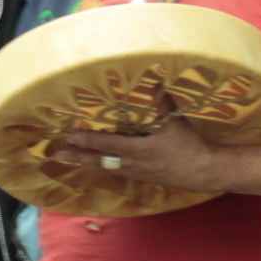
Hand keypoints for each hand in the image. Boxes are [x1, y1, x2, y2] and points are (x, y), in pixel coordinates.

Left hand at [49, 122, 228, 193]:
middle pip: (99, 161)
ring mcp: (136, 172)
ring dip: (87, 162)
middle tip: (57, 154)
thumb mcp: (176, 123)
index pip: (108, 144)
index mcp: (140, 150)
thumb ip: (162, 104)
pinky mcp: (141, 177)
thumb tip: (154, 83)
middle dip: (78, 156)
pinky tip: (95, 164)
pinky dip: (102, 166)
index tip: (70, 136)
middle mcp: (133, 164)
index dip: (88, 140)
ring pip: (105, 168)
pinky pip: (116, 171)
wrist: (204, 172)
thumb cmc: (190, 146)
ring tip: (69, 158)